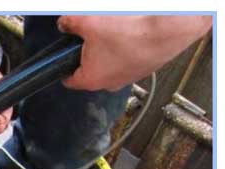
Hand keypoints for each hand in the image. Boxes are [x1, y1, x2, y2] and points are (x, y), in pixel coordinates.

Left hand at [58, 15, 211, 91]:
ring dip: (108, 49)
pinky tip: (130, 32)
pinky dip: (126, 46)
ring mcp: (129, 77)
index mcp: (91, 79)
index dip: (62, 66)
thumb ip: (69, 24)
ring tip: (113, 31)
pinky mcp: (144, 68)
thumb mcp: (88, 21)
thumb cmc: (132, 30)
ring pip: (110, 63)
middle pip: (90, 69)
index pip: (69, 80)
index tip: (63, 58)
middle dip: (87, 53)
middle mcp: (110, 83)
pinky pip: (128, 57)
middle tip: (90, 35)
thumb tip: (64, 24)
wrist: (170, 28)